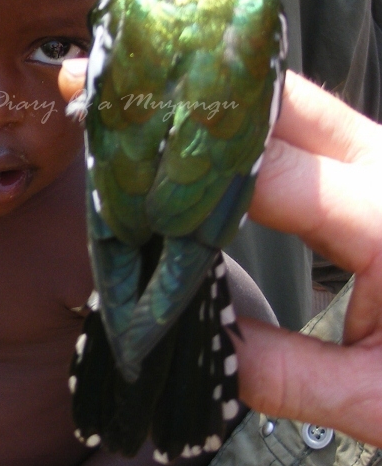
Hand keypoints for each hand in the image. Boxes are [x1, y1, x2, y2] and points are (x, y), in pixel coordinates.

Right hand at [59, 61, 381, 447]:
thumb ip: (288, 377)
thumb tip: (197, 344)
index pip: (269, 173)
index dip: (187, 171)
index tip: (119, 174)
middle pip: (275, 101)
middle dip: (188, 96)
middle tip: (110, 88)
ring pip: (287, 95)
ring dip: (211, 91)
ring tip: (139, 89)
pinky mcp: (374, 157)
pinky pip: (300, 117)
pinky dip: (240, 112)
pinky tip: (192, 111)